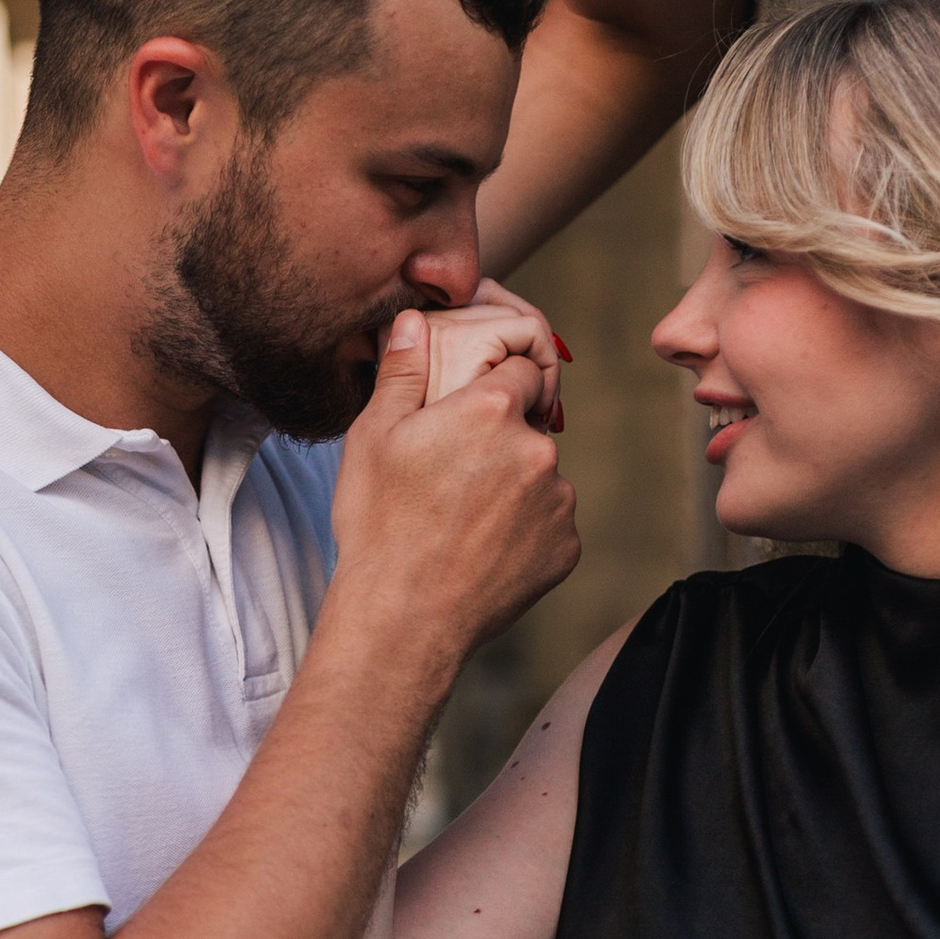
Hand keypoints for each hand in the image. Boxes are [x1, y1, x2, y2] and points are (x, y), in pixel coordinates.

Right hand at [328, 307, 578, 674]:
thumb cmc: (379, 524)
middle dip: (500, 442)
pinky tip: (482, 549)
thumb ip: (401, 371)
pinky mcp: (567, 548)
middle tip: (453, 478)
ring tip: (463, 521)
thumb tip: (414, 321)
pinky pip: (550, 524)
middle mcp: (537, 449)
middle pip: (529, 426)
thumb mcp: (372, 437)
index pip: (521, 370)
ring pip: (541, 477)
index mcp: (492, 409)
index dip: (494, 387)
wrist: (404, 618)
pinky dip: (526, 531)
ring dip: (515, 488)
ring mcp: (558, 502)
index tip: (468, 414)